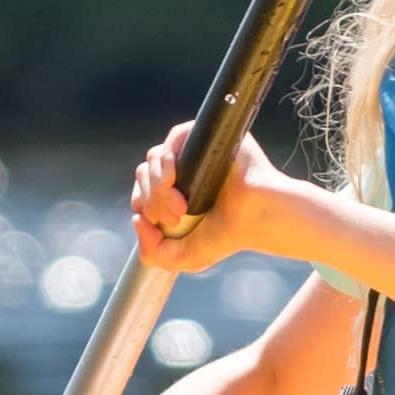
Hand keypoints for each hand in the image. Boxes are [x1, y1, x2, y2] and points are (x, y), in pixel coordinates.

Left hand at [129, 124, 292, 274]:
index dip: (143, 205)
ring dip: (158, 186)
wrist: (257, 218)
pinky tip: (175, 180)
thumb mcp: (183, 257)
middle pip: (145, 173)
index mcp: (175, 192)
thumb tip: (137, 219)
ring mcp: (195, 152)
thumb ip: (152, 253)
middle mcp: (183, 170)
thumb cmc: (228, 236)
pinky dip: (167, 160)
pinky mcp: (208, 137)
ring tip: (181, 206)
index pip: (142, 190)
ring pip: (155, 158)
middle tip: (176, 217)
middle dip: (152, 200)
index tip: (162, 224)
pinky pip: (175, 137)